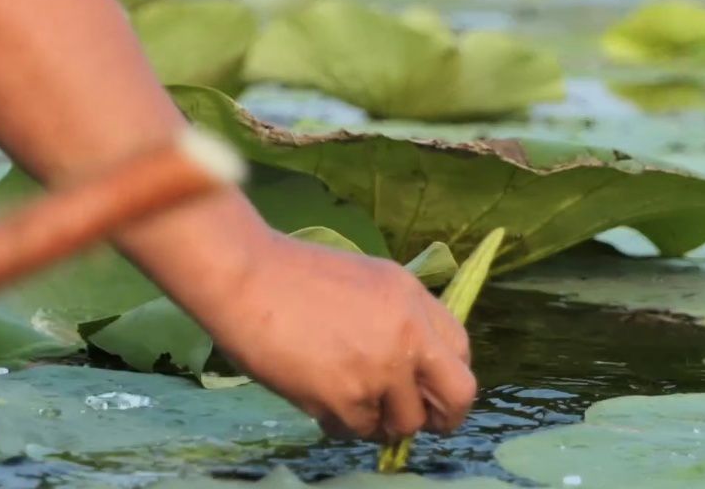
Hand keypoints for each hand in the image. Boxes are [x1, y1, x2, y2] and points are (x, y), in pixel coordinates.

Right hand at [195, 232, 476, 440]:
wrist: (244, 276)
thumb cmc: (288, 274)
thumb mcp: (362, 279)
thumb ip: (392, 316)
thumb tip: (404, 363)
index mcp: (412, 297)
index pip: (460, 350)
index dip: (445, 377)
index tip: (427, 389)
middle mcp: (407, 333)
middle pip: (458, 394)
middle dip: (442, 417)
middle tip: (411, 421)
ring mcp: (380, 367)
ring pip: (404, 422)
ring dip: (378, 421)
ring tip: (344, 403)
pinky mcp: (347, 396)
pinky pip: (357, 429)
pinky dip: (339, 423)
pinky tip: (317, 401)